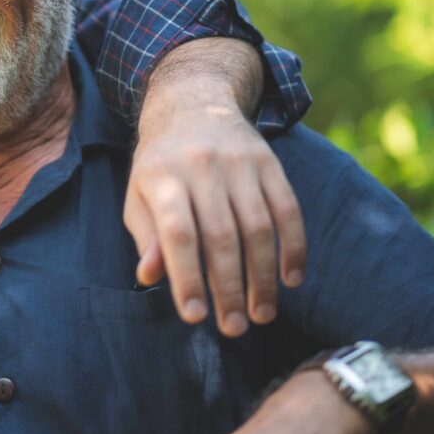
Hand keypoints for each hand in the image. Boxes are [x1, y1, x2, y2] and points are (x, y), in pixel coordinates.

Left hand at [126, 97, 305, 336]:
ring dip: (264, 277)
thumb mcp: (139, 195)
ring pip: (259, 227)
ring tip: (262, 314)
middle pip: (221, 235)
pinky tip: (292, 279)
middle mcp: (202, 166)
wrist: (193, 104)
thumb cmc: (160, 166)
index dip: (186, 277)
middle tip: (235, 328)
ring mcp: (239, 162)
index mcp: (162, 176)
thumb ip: (146, 237)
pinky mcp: (269, 162)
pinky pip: (288, 209)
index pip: (176, 232)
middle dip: (230, 288)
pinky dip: (294, 248)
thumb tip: (150, 277)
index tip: (195, 317)